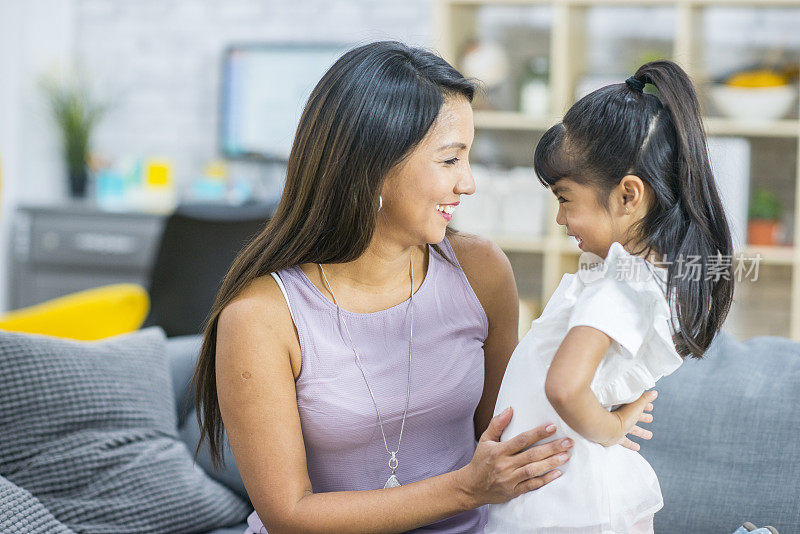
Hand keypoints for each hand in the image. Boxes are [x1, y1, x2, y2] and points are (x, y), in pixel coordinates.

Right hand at [456, 406, 572, 506]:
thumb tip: (510, 408)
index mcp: (498, 451)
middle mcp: (505, 465)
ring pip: (533, 470)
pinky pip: (531, 485)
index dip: (538, 433)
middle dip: (551, 448)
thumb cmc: (481, 460)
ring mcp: (509, 479)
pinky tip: (557, 473)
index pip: (521, 440)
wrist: (472, 487)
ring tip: (566, 456)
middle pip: (531, 455)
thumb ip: (497, 423)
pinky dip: (545, 479)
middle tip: (568, 442)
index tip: (552, 427)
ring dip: (551, 463)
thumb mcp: (485, 439)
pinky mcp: (513, 491)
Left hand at [602, 390, 657, 449]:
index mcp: (625, 407)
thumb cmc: (621, 415)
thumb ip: (645, 399)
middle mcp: (620, 416)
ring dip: (640, 432)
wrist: (606, 428)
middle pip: (633, 417)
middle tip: (651, 419)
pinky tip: (637, 447)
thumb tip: (654, 393)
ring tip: (649, 435)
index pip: (636, 405)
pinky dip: (630, 444)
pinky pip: (624, 441)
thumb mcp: (637, 405)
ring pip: (631, 429)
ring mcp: (617, 426)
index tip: (651, 407)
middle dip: (643, 417)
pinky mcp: (614, 437)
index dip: (644, 406)